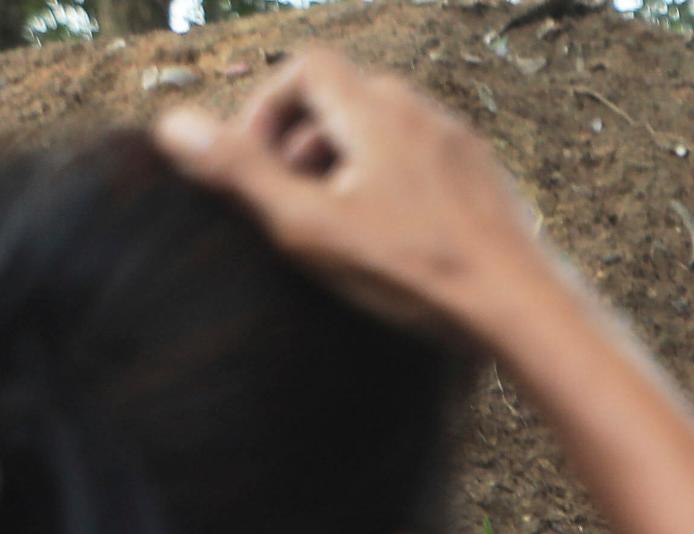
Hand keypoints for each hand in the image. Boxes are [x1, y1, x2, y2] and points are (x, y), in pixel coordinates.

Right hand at [154, 48, 558, 343]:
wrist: (524, 307)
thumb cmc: (416, 269)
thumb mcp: (311, 224)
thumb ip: (241, 174)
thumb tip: (170, 126)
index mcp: (374, 108)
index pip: (304, 65)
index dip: (268, 107)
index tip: (258, 164)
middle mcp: (421, 110)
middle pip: (344, 97)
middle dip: (304, 140)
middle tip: (293, 201)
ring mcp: (460, 144)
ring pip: (386, 130)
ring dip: (348, 163)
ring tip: (340, 223)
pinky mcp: (487, 181)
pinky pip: (425, 161)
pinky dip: (394, 182)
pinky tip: (395, 239)